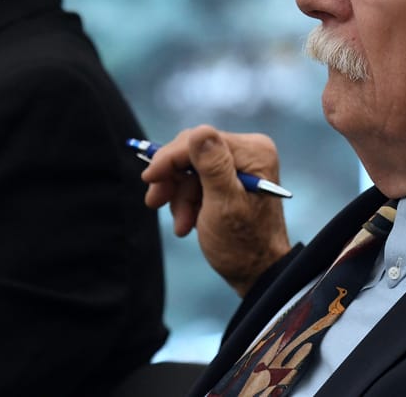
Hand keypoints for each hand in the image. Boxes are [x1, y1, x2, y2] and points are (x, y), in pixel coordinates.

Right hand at [142, 124, 291, 296]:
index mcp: (253, 151)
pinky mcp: (230, 178)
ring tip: (181, 225)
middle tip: (155, 202)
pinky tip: (188, 223)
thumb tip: (198, 132)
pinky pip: (195, 179)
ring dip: (179, 196)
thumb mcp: (224, 205)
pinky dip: (187, 201)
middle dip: (173, 180)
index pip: (200, 140)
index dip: (170, 158)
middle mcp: (249, 151)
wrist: (256, 273)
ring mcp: (240, 165)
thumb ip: (212, 167)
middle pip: (192, 151)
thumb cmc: (243, 245)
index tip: (149, 179)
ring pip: (189, 167)